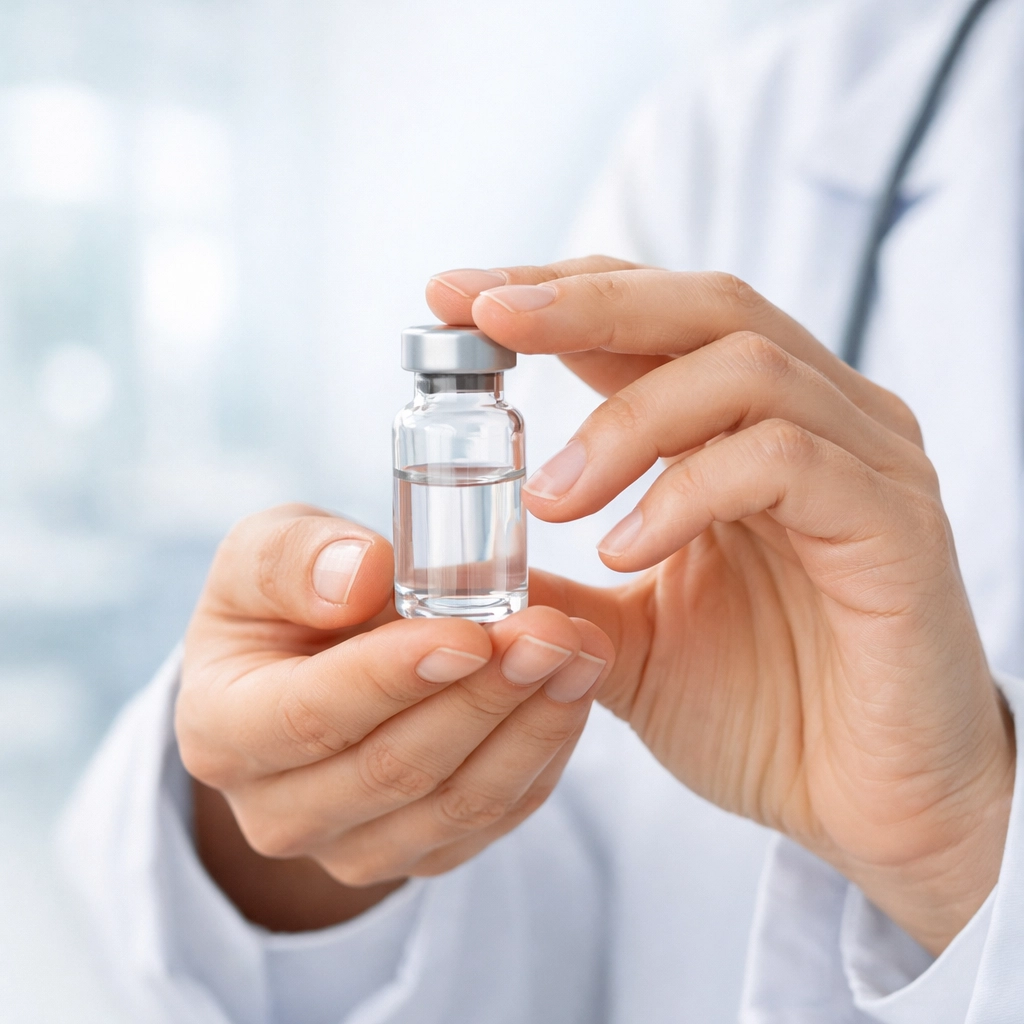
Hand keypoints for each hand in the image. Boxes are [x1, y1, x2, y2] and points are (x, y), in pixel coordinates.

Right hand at [177, 505, 612, 929]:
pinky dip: (542, 752)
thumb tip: (359, 577)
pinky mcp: (420, 853)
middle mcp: (278, 811)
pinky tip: (573, 690)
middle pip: (395, 769)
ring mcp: (352, 847)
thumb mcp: (265, 555)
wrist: (302, 670)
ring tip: (582, 652)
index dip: (394, 675)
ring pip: (456, 803)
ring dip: (530, 726)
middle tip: (553, 632)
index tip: (470, 633)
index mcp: (222, 731)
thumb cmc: (285, 601)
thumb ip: (294, 558)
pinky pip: (493, 818)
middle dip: (484, 696)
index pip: (309, 715)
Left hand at [427, 258, 1016, 953]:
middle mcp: (816, 421)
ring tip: (550, 499)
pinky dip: (687, 492)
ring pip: (743, 368)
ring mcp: (866, 462)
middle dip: (582, 303)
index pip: (653, 319)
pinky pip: (787, 463)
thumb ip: (561, 592)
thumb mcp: (630, 640)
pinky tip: (625, 550)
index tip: (457, 296)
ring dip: (625, 422)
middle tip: (485, 316)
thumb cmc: (766, 713)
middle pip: (703, 305)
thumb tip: (462, 569)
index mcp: (749, 431)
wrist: (870, 809)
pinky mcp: (895, 524)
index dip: (558, 293)